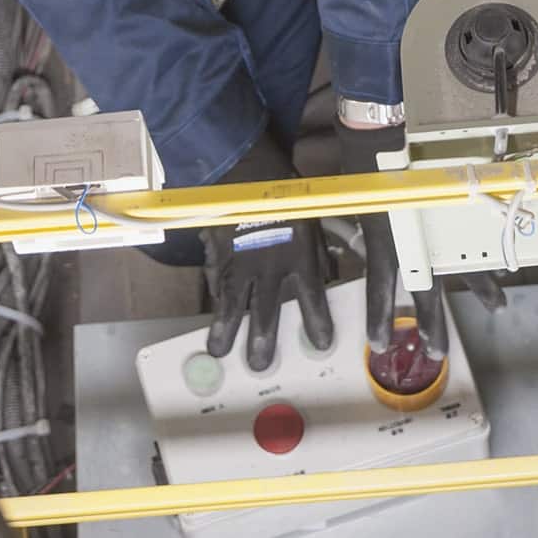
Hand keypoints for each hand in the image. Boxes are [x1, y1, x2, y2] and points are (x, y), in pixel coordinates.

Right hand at [201, 132, 333, 372]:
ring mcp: (240, 264)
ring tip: (221, 354)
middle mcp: (271, 266)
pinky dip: (214, 307)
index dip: (318, 324)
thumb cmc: (285, 194)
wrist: (245, 172)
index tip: (322, 345)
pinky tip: (211, 325)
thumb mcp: (313, 220)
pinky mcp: (217, 259)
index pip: (313, 298)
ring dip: (227, 334)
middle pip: (266, 314)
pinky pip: (216, 290)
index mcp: (300, 255)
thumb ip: (318, 253)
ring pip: (232, 308)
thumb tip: (327, 276)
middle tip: (261, 366)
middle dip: (263, 343)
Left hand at [337, 119, 505, 361]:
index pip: (381, 289)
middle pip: (428, 292)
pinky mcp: (458, 207)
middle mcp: (415, 239)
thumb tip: (348, 246)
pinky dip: (491, 248)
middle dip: (433, 325)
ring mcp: (441, 224)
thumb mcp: (355, 205)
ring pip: (464, 266)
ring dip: (480, 290)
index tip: (377, 343)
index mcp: (385, 241)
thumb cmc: (364, 168)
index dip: (379, 318)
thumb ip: (359, 229)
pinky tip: (507, 262)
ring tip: (497, 308)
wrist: (386, 131)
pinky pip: (479, 234)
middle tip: (437, 353)